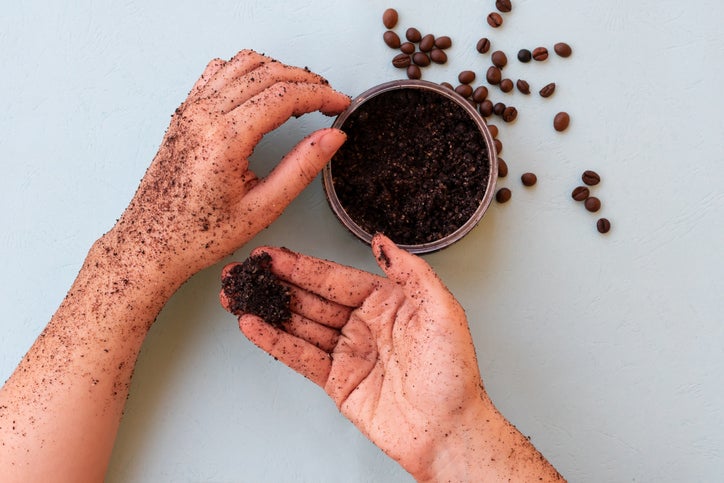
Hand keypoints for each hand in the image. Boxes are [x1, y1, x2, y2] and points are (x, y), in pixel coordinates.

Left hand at [111, 49, 349, 282]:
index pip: (284, 95)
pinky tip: (261, 92)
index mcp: (225, 138)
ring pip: (242, 64)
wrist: (151, 243)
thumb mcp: (263, 208)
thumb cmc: (200, 234)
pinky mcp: (183, 113)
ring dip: (277, 71)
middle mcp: (204, 115)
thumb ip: (301, 167)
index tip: (340, 103)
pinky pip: (218, 72)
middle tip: (328, 98)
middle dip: (305, 80)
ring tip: (300, 94)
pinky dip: (246, 72)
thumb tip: (332, 136)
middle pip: (267, 72)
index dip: (320, 94)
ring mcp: (190, 110)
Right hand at [220, 234, 487, 477]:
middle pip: (312, 298)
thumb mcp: (443, 311)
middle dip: (277, 284)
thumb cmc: (452, 375)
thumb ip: (412, 272)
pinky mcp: (337, 380)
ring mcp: (349, 351)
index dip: (302, 266)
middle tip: (245, 271)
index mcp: (387, 302)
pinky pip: (301, 356)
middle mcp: (365, 323)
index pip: (336, 278)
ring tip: (237, 297)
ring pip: (300, 325)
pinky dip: (275, 342)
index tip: (273, 255)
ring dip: (268, 310)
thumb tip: (382, 241)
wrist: (447, 431)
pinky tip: (253, 327)